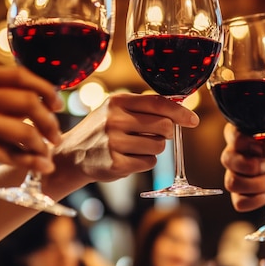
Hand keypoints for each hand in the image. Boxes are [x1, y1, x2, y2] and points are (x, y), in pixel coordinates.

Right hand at [0, 66, 61, 201]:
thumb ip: (1, 98)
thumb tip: (48, 99)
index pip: (19, 75)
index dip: (46, 89)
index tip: (58, 105)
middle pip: (27, 101)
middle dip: (49, 120)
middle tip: (57, 135)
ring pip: (25, 130)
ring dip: (42, 144)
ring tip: (47, 153)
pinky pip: (15, 155)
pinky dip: (34, 162)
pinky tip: (44, 166)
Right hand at [51, 93, 199, 186]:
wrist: (71, 155)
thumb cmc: (102, 130)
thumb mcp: (116, 110)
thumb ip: (144, 108)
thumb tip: (181, 110)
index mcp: (117, 102)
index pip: (158, 103)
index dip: (180, 112)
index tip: (193, 120)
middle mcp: (115, 120)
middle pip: (164, 127)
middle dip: (166, 134)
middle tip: (156, 136)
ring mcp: (114, 143)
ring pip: (158, 147)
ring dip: (154, 149)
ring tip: (135, 147)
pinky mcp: (116, 164)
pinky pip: (149, 163)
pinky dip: (145, 162)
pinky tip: (129, 158)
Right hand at [221, 123, 264, 210]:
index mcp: (251, 134)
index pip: (232, 134)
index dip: (245, 144)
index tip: (263, 149)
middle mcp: (241, 153)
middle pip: (227, 159)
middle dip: (250, 166)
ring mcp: (241, 174)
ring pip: (231, 182)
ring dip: (255, 185)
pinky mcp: (247, 194)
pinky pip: (239, 202)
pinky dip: (254, 201)